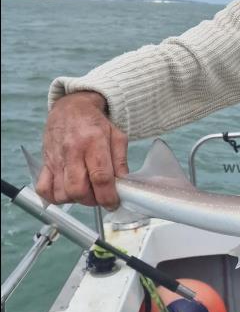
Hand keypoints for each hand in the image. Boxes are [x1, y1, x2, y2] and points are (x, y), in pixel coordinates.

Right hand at [36, 92, 128, 208]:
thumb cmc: (96, 123)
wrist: (71, 108)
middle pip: (78, 189)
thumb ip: (121, 162)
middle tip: (99, 196)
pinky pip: (43, 189)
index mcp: (93, 142)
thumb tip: (123, 185)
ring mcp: (56, 158)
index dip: (108, 196)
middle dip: (92, 201)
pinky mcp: (45, 162)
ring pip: (61, 193)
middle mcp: (72, 151)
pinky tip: (67, 192)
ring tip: (85, 191)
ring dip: (76, 200)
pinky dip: (54, 197)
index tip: (114, 204)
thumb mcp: (117, 137)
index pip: (100, 177)